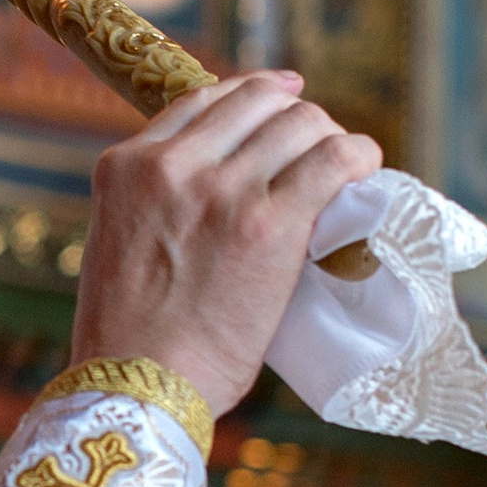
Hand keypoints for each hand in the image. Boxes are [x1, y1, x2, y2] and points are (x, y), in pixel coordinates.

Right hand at [68, 71, 380, 415]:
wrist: (137, 388)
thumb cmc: (130, 339)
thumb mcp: (120, 244)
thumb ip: (160, 206)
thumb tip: (219, 197)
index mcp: (126, 166)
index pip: (204, 101)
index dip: (255, 98)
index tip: (284, 106)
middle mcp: (173, 165)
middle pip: (259, 103)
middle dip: (295, 120)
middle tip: (317, 151)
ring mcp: (222, 190)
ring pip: (301, 124)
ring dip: (330, 139)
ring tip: (345, 168)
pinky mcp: (270, 223)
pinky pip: (334, 159)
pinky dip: (359, 157)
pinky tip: (366, 170)